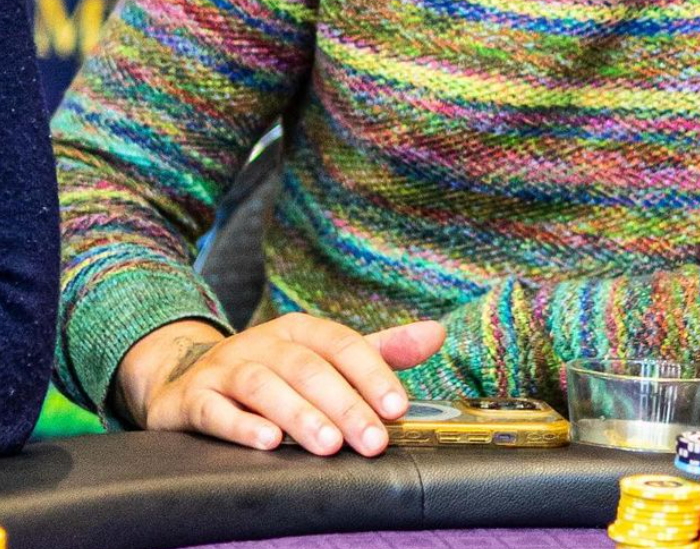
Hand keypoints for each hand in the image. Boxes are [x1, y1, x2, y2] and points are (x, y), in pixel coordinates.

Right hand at [115, 313, 446, 454]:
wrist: (186, 376)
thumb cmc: (273, 370)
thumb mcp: (325, 355)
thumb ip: (379, 350)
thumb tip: (437, 333)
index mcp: (300, 329)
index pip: (343, 345)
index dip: (373, 374)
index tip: (398, 408)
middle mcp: (263, 342)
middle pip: (308, 368)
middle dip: (344, 405)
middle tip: (371, 440)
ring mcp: (226, 367)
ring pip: (264, 386)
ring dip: (299, 415)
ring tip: (328, 445)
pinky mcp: (194, 398)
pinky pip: (215, 410)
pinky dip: (240, 425)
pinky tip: (266, 443)